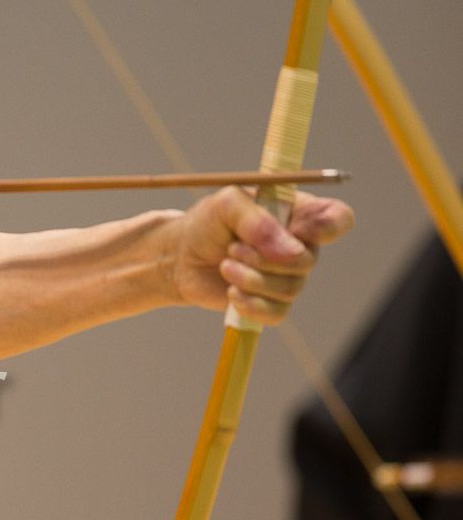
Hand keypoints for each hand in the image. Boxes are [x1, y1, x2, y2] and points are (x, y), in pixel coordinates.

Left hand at [162, 186, 353, 323]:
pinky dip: (250, 304)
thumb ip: (256, 220)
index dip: (328, 227)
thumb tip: (289, 251)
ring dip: (250, 279)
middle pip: (307, 261)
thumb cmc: (207, 224)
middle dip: (264, 258)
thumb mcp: (226, 205)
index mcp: (298, 214)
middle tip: (233, 249)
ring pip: (289, 289)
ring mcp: (287, 277)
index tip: (298, 229)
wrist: (180, 258)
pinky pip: (276, 313)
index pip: (339, 219)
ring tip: (225, 265)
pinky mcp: (270, 304)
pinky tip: (231, 292)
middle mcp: (300, 246)